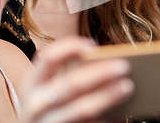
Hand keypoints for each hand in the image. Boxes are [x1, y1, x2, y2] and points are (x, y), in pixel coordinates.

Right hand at [19, 37, 133, 122]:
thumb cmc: (49, 109)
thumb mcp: (49, 92)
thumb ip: (69, 78)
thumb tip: (106, 63)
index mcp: (31, 84)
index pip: (47, 59)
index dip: (69, 48)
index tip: (92, 44)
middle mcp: (34, 104)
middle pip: (70, 84)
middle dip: (98, 73)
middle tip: (124, 66)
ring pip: (80, 109)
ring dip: (106, 96)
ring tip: (128, 86)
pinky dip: (105, 119)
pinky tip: (121, 113)